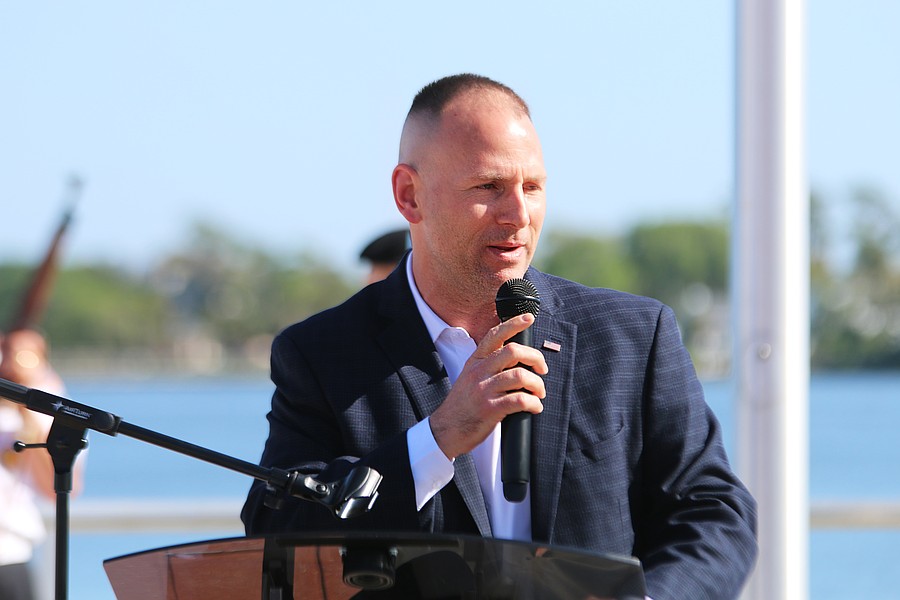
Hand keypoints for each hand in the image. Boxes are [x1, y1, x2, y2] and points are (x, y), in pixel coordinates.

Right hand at [429, 313, 547, 459]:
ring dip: (537, 384)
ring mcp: (484, 390)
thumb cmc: (462, 405)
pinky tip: (534, 407)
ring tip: (539, 393)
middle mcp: (479, 372)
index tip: (528, 318)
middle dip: (535, 358)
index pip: (494, 335)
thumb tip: (514, 356)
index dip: (513, 323)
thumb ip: (487, 365)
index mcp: (475, 362)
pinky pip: (519, 400)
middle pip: (513, 351)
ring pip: (520, 376)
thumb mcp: (469, 377)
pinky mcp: (490, 409)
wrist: (446, 430)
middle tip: (542, 369)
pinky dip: (533, 403)